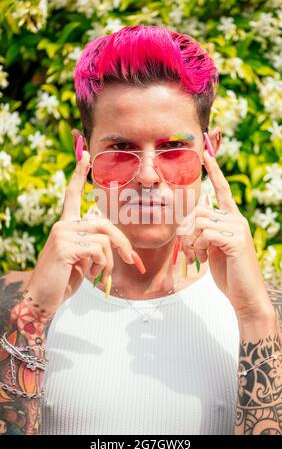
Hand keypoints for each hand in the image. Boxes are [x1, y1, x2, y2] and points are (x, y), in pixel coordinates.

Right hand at [24, 149, 136, 317]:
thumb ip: (96, 248)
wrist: (43, 298)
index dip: (79, 175)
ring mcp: (62, 234)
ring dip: (109, 262)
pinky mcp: (65, 246)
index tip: (85, 155)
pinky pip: (98, 250)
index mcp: (66, 226)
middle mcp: (63, 225)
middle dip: (123, 243)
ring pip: (104, 239)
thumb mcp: (83, 261)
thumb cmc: (63, 280)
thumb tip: (121, 248)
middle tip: (133, 261)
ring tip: (99, 276)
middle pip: (104, 224)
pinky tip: (89, 276)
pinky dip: (101, 266)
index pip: (73, 196)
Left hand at [179, 149, 271, 320]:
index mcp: (232, 219)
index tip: (205, 153)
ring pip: (200, 221)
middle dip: (187, 231)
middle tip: (188, 249)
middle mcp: (236, 220)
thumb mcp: (214, 249)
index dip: (214, 171)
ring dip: (191, 242)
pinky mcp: (236, 240)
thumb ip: (206, 232)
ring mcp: (238, 228)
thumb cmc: (229, 273)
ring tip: (197, 256)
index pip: (222, 190)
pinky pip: (205, 234)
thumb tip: (193, 223)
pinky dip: (198, 246)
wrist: (245, 295)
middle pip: (199, 211)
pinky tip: (203, 258)